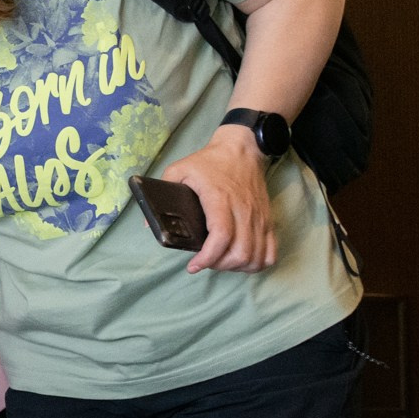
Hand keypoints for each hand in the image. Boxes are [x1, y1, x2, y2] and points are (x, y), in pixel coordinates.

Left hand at [163, 126, 276, 273]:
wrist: (243, 150)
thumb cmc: (210, 162)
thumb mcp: (180, 169)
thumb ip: (162, 190)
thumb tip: (148, 222)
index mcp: (219, 199)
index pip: (221, 236)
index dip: (208, 257)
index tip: (193, 265)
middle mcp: (243, 211)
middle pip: (240, 253)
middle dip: (219, 266)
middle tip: (205, 263)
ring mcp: (258, 218)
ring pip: (256, 257)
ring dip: (237, 267)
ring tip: (220, 262)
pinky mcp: (268, 220)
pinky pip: (270, 252)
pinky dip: (257, 263)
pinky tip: (241, 261)